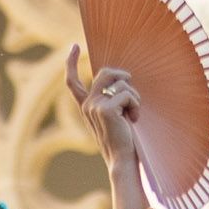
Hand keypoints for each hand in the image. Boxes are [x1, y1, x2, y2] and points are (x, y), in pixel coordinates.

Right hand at [68, 52, 150, 194]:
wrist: (122, 161)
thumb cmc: (123, 140)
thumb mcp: (114, 117)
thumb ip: (111, 99)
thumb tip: (122, 77)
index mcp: (86, 107)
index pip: (73, 82)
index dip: (72, 63)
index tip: (74, 47)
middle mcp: (87, 105)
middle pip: (105, 72)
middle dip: (124, 78)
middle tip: (132, 96)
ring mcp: (94, 106)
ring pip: (121, 83)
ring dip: (134, 97)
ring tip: (133, 115)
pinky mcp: (105, 109)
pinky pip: (128, 94)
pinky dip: (136, 105)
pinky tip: (134, 119)